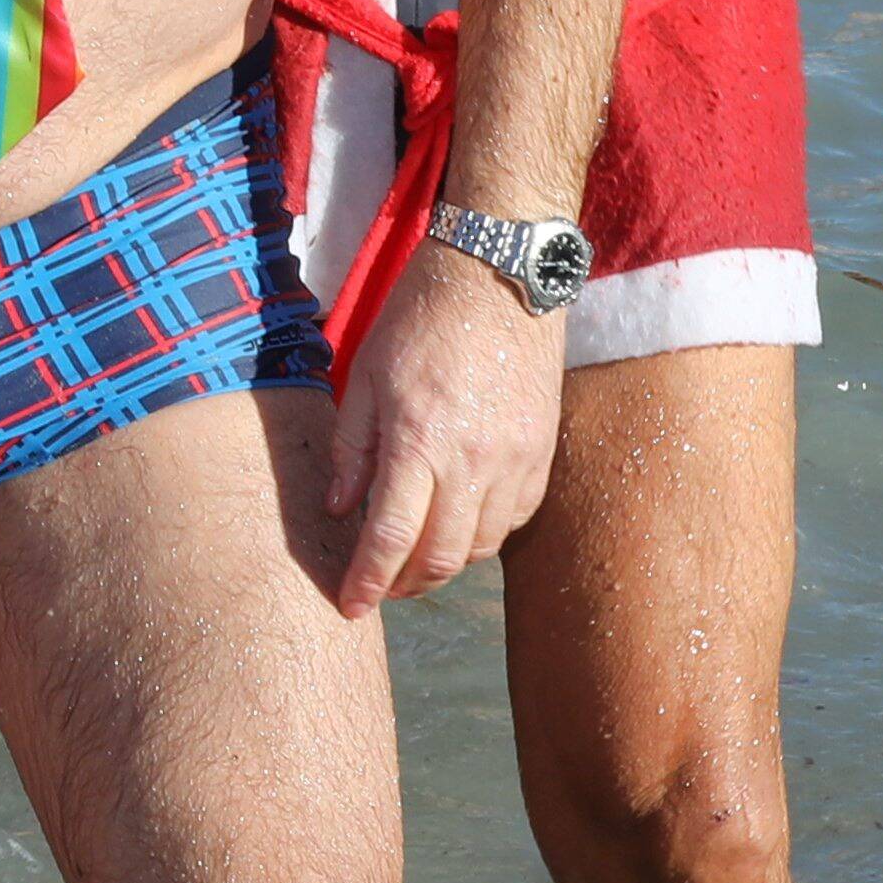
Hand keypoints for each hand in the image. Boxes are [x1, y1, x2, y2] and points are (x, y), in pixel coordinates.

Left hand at [321, 239, 565, 613]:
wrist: (500, 275)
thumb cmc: (421, 317)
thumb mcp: (364, 374)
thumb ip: (352, 449)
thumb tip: (340, 509)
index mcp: (419, 441)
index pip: (390, 538)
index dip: (367, 582)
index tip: (350, 606)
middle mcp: (473, 462)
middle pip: (441, 558)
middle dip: (406, 585)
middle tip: (382, 588)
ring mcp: (515, 461)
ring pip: (481, 547)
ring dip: (445, 564)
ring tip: (417, 557)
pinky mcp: (542, 454)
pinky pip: (514, 519)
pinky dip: (483, 534)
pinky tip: (459, 522)